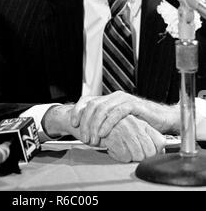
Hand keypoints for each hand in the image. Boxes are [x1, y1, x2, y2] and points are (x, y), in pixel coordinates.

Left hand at [41, 104, 165, 162]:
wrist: (163, 119)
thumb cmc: (141, 122)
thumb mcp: (119, 122)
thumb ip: (106, 122)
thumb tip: (89, 131)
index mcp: (109, 99)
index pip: (88, 100)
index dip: (78, 110)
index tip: (73, 123)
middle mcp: (114, 97)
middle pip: (93, 105)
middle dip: (85, 122)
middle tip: (84, 137)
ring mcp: (123, 99)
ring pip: (102, 109)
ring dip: (95, 125)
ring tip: (93, 139)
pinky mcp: (133, 105)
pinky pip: (117, 113)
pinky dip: (108, 123)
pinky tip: (103, 133)